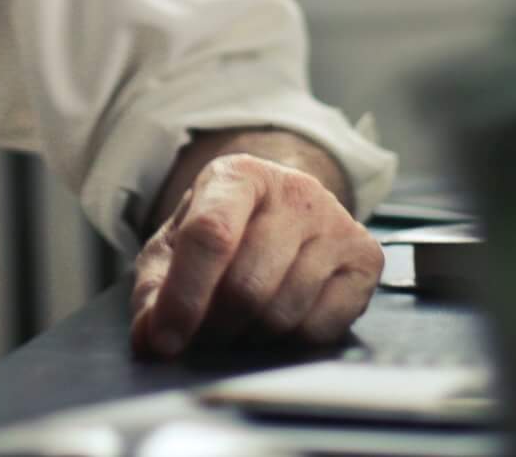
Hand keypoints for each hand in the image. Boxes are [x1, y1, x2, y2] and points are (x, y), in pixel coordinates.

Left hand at [127, 152, 383, 356]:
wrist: (283, 209)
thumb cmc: (224, 230)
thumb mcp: (174, 249)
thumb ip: (154, 292)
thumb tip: (149, 339)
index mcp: (238, 175)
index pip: (210, 235)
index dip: (184, 297)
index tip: (165, 340)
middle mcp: (294, 190)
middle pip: (246, 286)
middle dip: (216, 326)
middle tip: (205, 332)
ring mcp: (336, 221)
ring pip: (283, 312)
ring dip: (251, 336)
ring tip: (240, 323)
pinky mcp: (366, 257)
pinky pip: (322, 327)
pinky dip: (291, 341)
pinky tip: (279, 320)